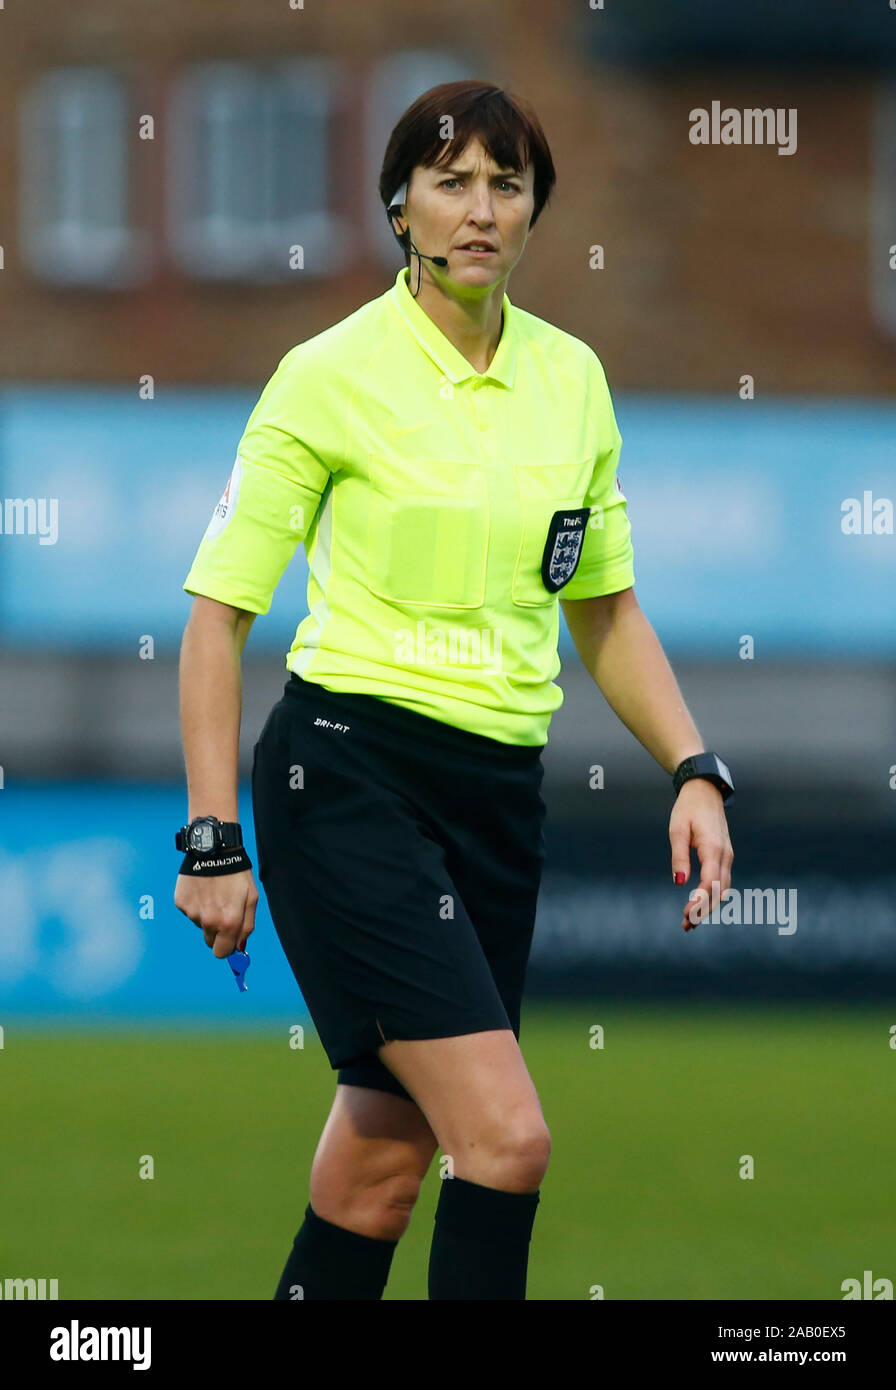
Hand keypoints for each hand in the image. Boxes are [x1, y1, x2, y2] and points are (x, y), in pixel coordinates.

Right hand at [174, 869, 257, 957]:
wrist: (213, 851)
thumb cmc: (236, 873)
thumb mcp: (251, 899)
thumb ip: (247, 926)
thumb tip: (239, 946)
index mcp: (229, 922)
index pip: (222, 952)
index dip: (226, 947)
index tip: (228, 941)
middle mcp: (209, 921)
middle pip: (210, 941)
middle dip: (217, 932)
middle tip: (223, 911)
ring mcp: (193, 912)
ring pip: (200, 925)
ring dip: (206, 915)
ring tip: (214, 894)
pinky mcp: (181, 903)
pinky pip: (190, 912)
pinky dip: (196, 904)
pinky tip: (203, 890)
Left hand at [669, 780, 733, 930]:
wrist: (706, 792)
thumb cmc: (688, 809)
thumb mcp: (677, 830)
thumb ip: (678, 856)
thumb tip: (680, 883)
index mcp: (713, 847)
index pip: (710, 882)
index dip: (699, 901)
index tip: (686, 915)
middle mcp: (725, 854)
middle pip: (719, 891)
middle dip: (704, 910)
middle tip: (685, 926)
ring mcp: (728, 856)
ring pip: (723, 889)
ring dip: (708, 907)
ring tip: (689, 922)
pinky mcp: (725, 856)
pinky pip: (722, 881)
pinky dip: (712, 896)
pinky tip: (699, 906)